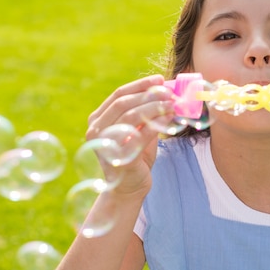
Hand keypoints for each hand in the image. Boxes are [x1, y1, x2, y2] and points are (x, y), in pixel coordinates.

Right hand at [86, 75, 174, 198]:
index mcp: (98, 120)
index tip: (160, 80)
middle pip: (123, 103)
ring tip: (172, 104)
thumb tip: (167, 91)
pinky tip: (168, 118)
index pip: (118, 95)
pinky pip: (139, 135)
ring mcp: (105, 144)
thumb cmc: (135, 157)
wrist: (128, 188)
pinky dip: (156, 124)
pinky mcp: (119, 158)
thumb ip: (146, 112)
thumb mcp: (138, 130)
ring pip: (130, 116)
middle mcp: (97, 130)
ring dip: (154, 107)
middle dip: (149, 94)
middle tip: (169, 93)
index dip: (140, 85)